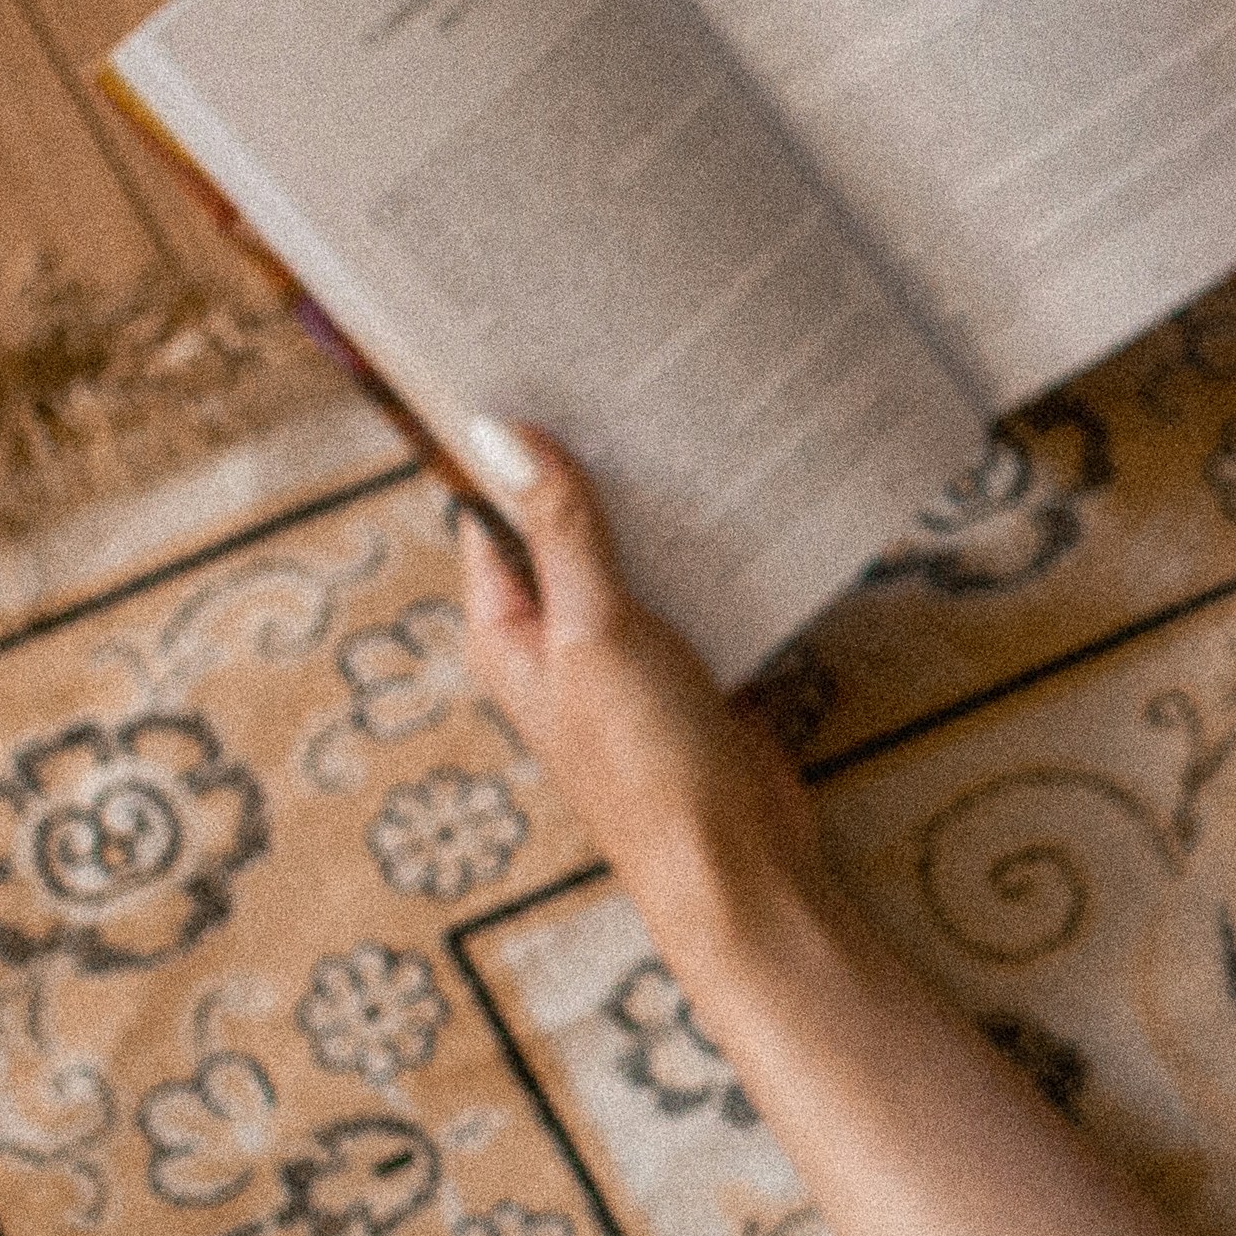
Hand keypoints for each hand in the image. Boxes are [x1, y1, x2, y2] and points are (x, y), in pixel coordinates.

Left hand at [453, 418, 822, 934]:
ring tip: (690, 426)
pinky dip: (717, 551)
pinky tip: (744, 503)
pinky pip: (699, 589)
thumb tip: (503, 433)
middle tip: (628, 380)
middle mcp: (561, 639)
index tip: (539, 372)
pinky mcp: (695, 670)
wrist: (739, 863)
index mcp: (508, 630)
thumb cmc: (647, 765)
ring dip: (665, 508)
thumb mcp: (595, 632)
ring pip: (640, 555)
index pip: (490, 513)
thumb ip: (560, 530)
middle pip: (569, 527)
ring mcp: (629, 656)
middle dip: (598, 466)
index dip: (510, 449)